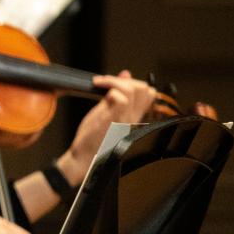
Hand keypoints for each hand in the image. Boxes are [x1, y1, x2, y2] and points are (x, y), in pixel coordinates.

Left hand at [60, 70, 156, 184]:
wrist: (84, 160)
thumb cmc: (93, 138)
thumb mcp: (106, 112)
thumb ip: (116, 94)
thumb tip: (125, 73)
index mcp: (133, 117)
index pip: (149, 93)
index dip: (134, 82)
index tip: (114, 83)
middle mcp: (133, 118)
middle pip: (144, 88)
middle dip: (125, 79)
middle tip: (105, 82)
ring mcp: (124, 120)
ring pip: (132, 90)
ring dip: (113, 80)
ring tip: (99, 83)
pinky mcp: (113, 121)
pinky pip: (119, 98)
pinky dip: (108, 88)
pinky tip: (97, 90)